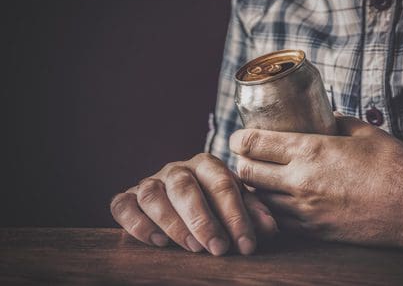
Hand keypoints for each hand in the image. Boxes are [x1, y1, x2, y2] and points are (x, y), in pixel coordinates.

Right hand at [110, 153, 277, 255]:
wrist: (184, 196)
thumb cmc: (215, 203)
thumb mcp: (238, 205)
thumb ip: (253, 213)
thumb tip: (268, 229)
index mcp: (206, 165)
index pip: (221, 183)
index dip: (235, 215)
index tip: (246, 244)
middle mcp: (176, 170)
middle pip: (185, 187)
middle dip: (203, 220)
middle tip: (219, 248)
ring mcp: (150, 182)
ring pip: (152, 195)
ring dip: (172, 223)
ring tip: (192, 248)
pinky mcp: (128, 197)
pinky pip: (122, 205)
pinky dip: (136, 223)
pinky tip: (157, 242)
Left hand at [229, 114, 402, 248]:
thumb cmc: (394, 166)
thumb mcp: (363, 131)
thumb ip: (336, 122)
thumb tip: (324, 118)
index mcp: (310, 150)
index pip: (254, 144)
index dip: (238, 139)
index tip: (238, 138)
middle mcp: (300, 180)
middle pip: (246, 173)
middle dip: (240, 163)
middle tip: (246, 158)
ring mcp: (304, 209)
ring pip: (258, 199)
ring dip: (253, 188)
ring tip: (260, 179)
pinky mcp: (313, 230)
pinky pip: (278, 220)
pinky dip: (270, 209)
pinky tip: (278, 201)